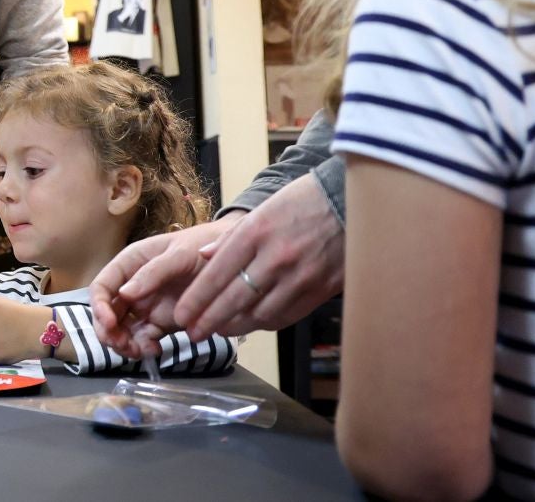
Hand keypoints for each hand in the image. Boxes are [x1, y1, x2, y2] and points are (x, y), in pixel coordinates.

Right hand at [90, 218, 227, 355]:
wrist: (232, 261)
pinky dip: (143, 349)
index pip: (102, 286)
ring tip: (140, 351)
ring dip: (124, 344)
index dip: (99, 306)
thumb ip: (153, 272)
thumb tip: (124, 294)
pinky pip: (143, 339)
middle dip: (109, 332)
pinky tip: (154, 351)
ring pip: (122, 330)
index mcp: (130, 264)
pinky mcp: (161, 323)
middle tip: (122, 345)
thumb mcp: (179, 254)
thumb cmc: (201, 247)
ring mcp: (145, 307)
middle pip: (107, 313)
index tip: (109, 323)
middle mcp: (132, 286)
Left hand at [177, 175, 343, 339]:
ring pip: (259, 314)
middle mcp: (275, 257)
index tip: (182, 315)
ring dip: (235, 326)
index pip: (216, 274)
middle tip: (192, 333)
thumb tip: (204, 257)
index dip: (196, 299)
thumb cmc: (304, 200)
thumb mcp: (263, 209)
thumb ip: (232, 236)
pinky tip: (252, 324)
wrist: (352, 202)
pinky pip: (287, 315)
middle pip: (234, 299)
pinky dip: (265, 323)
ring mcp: (300, 276)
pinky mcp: (321, 289)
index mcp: (256, 232)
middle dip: (209, 320)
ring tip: (218, 331)